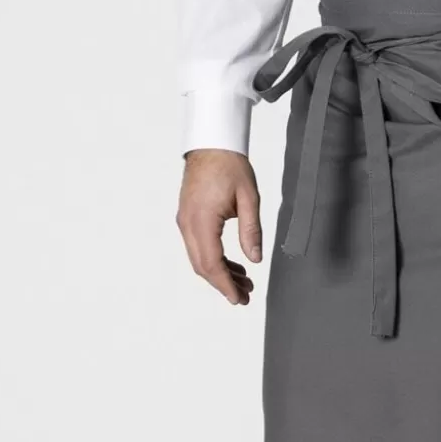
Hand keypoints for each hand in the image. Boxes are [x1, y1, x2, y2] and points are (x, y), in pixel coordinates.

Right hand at [176, 149, 261, 305]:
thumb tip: (255, 259)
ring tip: (244, 282)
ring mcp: (185, 221)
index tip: (238, 298)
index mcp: (202, 220)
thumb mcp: (249, 198)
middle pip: (202, 266)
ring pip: (199, 258)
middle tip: (245, 296)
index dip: (225, 285)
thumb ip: (251, 231)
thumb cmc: (229, 165)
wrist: (212, 143)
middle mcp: (188, 223)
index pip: (211, 263)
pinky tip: (233, 265)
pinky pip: (199, 246)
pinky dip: (214, 259)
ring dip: (220, 273)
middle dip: (223, 284)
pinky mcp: (188, 217)